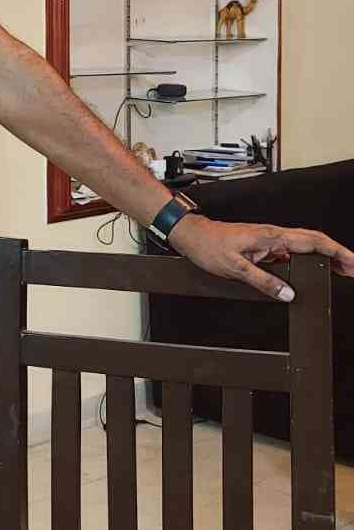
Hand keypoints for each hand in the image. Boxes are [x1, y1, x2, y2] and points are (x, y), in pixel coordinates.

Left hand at [168, 215, 353, 301]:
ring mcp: (270, 240)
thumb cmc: (209, 247)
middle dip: (338, 255)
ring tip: (340, 272)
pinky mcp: (264, 246)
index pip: (313, 242)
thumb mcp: (235, 269)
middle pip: (315, 242)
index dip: (337, 252)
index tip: (353, 263)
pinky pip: (292, 252)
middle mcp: (274, 235)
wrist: (192, 236)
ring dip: (325, 257)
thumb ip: (263, 282)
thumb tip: (288, 294)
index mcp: (272, 237)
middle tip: (353, 270)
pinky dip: (307, 260)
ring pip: (305, 247)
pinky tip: (311, 272)